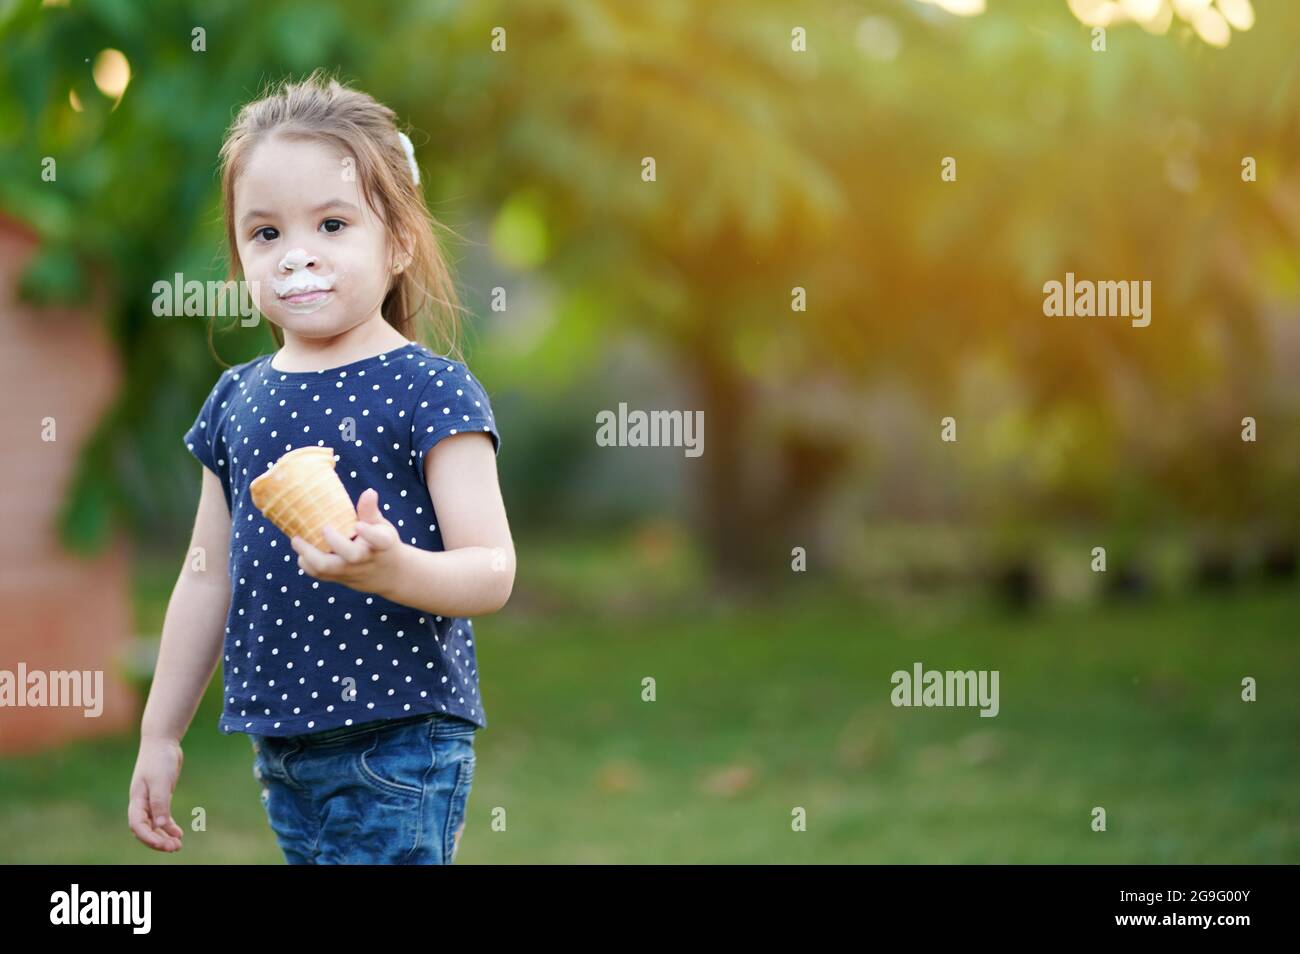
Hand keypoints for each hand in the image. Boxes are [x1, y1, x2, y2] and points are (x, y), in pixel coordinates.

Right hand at [128, 735, 184, 851]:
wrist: (162, 742)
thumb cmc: (159, 759)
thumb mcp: (161, 781)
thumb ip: (160, 803)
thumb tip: (161, 826)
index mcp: (137, 799)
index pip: (137, 825)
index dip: (148, 837)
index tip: (163, 844)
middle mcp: (141, 803)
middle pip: (145, 829)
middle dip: (157, 841)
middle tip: (174, 848)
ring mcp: (151, 800)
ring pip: (155, 825)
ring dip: (164, 836)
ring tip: (177, 846)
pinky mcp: (161, 796)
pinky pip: (163, 817)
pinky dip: (169, 826)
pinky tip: (178, 833)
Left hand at [290, 488, 405, 594]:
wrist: (390, 575)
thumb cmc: (383, 544)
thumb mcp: (382, 527)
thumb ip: (370, 511)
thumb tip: (368, 491)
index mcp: (382, 544)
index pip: (379, 540)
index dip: (368, 533)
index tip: (358, 525)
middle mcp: (366, 560)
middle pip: (350, 556)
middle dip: (333, 542)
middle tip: (322, 528)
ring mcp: (352, 572)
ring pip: (328, 569)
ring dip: (309, 555)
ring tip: (296, 540)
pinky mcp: (341, 579)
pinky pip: (320, 575)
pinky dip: (307, 565)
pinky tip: (301, 553)